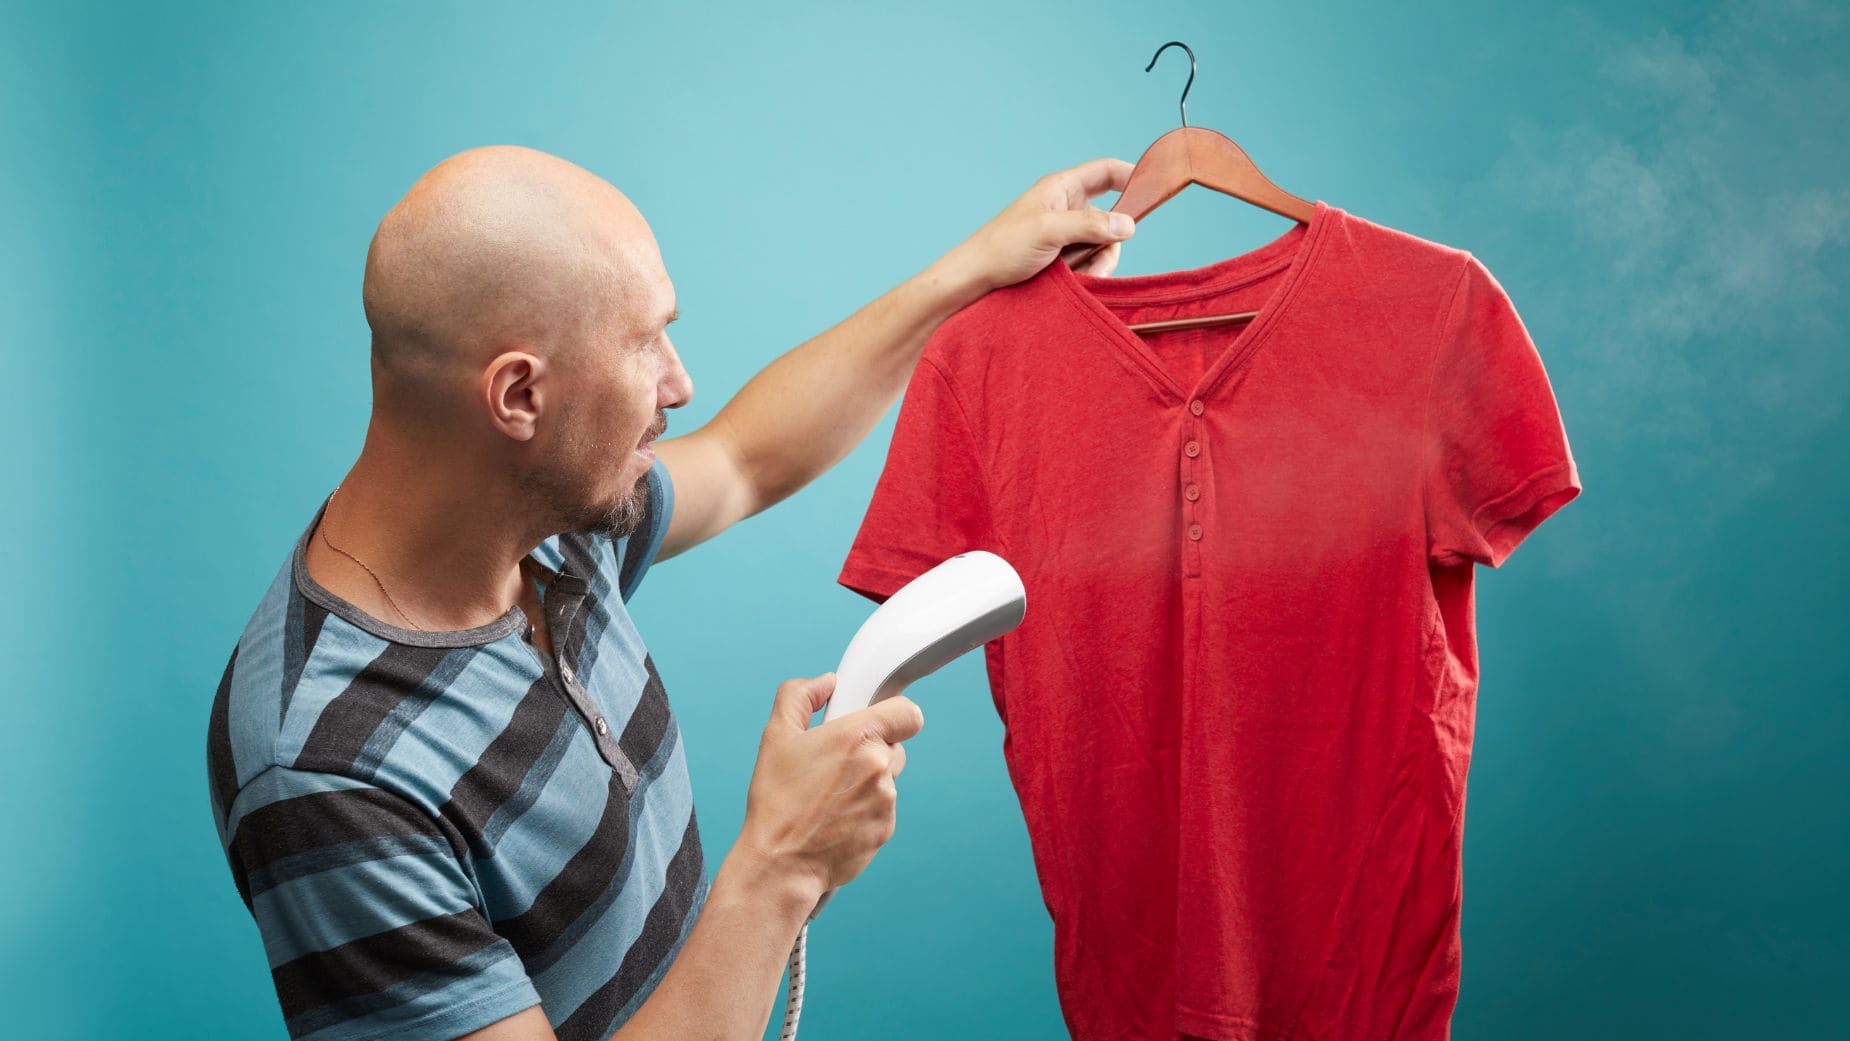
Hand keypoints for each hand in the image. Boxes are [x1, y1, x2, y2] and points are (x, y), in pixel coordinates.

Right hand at [737, 673, 922, 898]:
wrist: (780, 863)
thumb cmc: (776, 801)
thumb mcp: (776, 737)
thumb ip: (799, 696)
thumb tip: (826, 682)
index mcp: (858, 737)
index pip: (908, 713)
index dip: (896, 715)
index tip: (879, 722)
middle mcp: (879, 767)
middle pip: (895, 747)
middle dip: (871, 751)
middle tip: (835, 765)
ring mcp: (886, 801)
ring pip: (887, 781)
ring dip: (867, 784)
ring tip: (828, 797)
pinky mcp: (886, 829)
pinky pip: (882, 810)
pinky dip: (864, 812)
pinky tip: (835, 819)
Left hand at [939, 157, 1136, 293]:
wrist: (975, 280)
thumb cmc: (1002, 247)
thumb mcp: (1049, 231)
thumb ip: (1090, 225)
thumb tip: (1129, 225)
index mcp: (1061, 187)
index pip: (1105, 171)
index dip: (1130, 175)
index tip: (1153, 190)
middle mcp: (1066, 207)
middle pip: (1112, 215)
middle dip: (1112, 239)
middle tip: (1103, 257)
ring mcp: (1065, 233)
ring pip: (1103, 243)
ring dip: (1100, 261)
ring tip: (1083, 276)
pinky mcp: (1062, 256)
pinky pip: (1090, 261)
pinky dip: (1089, 272)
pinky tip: (1075, 281)